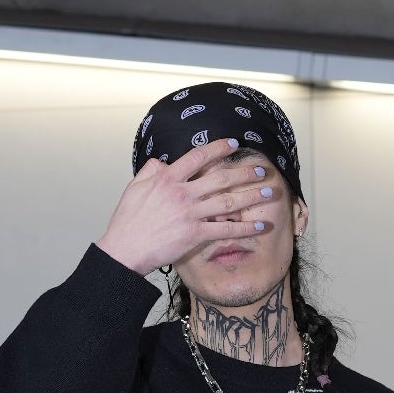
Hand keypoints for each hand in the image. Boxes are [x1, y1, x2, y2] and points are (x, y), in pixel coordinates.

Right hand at [97, 139, 278, 277]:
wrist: (124, 248)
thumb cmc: (128, 221)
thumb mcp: (134, 186)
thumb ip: (151, 170)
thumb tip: (164, 162)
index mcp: (167, 178)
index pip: (198, 156)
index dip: (218, 148)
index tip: (233, 143)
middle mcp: (182, 193)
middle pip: (221, 178)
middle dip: (244, 173)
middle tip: (261, 170)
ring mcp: (190, 214)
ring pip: (228, 202)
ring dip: (252, 197)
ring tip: (269, 193)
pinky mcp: (195, 235)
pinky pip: (226, 230)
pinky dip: (245, 228)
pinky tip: (259, 225)